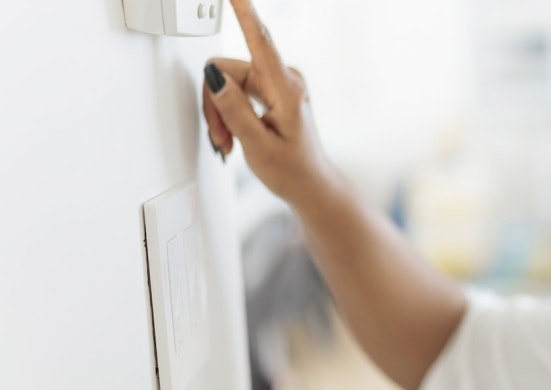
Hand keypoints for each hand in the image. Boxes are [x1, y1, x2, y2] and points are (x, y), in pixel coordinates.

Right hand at [202, 0, 333, 205]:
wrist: (310, 186)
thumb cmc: (293, 171)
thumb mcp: (258, 145)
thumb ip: (235, 110)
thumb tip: (215, 78)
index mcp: (285, 88)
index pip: (260, 40)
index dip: (244, 13)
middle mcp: (283, 79)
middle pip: (226, 71)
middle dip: (216, 105)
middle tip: (223, 138)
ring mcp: (277, 85)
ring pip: (226, 84)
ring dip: (221, 114)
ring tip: (230, 142)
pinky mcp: (270, 92)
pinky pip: (236, 91)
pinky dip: (229, 114)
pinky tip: (234, 137)